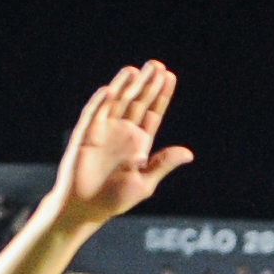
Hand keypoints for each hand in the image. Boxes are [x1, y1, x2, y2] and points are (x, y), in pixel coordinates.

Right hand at [52, 62, 191, 224]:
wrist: (85, 208)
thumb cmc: (114, 199)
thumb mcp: (144, 182)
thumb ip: (162, 164)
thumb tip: (188, 153)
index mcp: (139, 143)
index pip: (153, 113)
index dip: (161, 95)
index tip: (170, 76)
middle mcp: (123, 132)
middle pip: (137, 102)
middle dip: (146, 84)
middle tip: (157, 65)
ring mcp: (104, 131)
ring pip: (116, 103)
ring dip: (124, 86)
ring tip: (135, 70)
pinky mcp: (85, 134)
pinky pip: (93, 114)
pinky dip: (101, 102)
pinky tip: (111, 90)